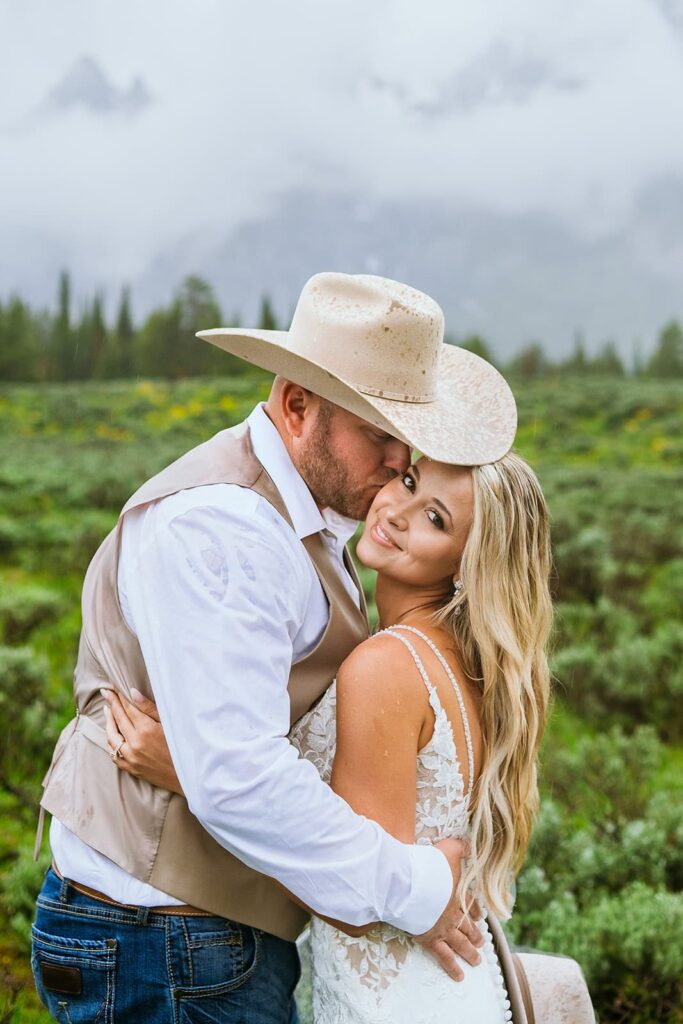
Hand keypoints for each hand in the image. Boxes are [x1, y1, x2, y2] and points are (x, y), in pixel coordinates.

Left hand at [101, 688, 183, 794]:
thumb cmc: (181, 745)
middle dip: (112, 704)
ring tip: (107, 710)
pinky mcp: (130, 768)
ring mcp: (130, 758)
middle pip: (118, 719)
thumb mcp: (168, 723)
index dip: (119, 697)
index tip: (112, 688)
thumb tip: (132, 693)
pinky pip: (113, 753)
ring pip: (111, 736)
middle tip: (105, 693)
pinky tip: (110, 733)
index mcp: (146, 730)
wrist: (185, 775)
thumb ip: (149, 708)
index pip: (128, 708)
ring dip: (108, 722)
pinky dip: (110, 741)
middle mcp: (134, 744)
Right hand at [414, 837, 483, 981]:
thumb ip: (459, 846)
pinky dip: (452, 967)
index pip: (471, 905)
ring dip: (470, 952)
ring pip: (461, 944)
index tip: (481, 917)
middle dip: (475, 935)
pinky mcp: (430, 939)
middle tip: (481, 943)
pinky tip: (459, 976)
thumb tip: (468, 841)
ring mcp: (443, 928)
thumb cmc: (428, 866)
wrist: (410, 885)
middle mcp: (454, 914)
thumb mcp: (448, 850)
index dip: (476, 911)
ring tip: (477, 961)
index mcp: (457, 894)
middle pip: (468, 927)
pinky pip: (444, 957)